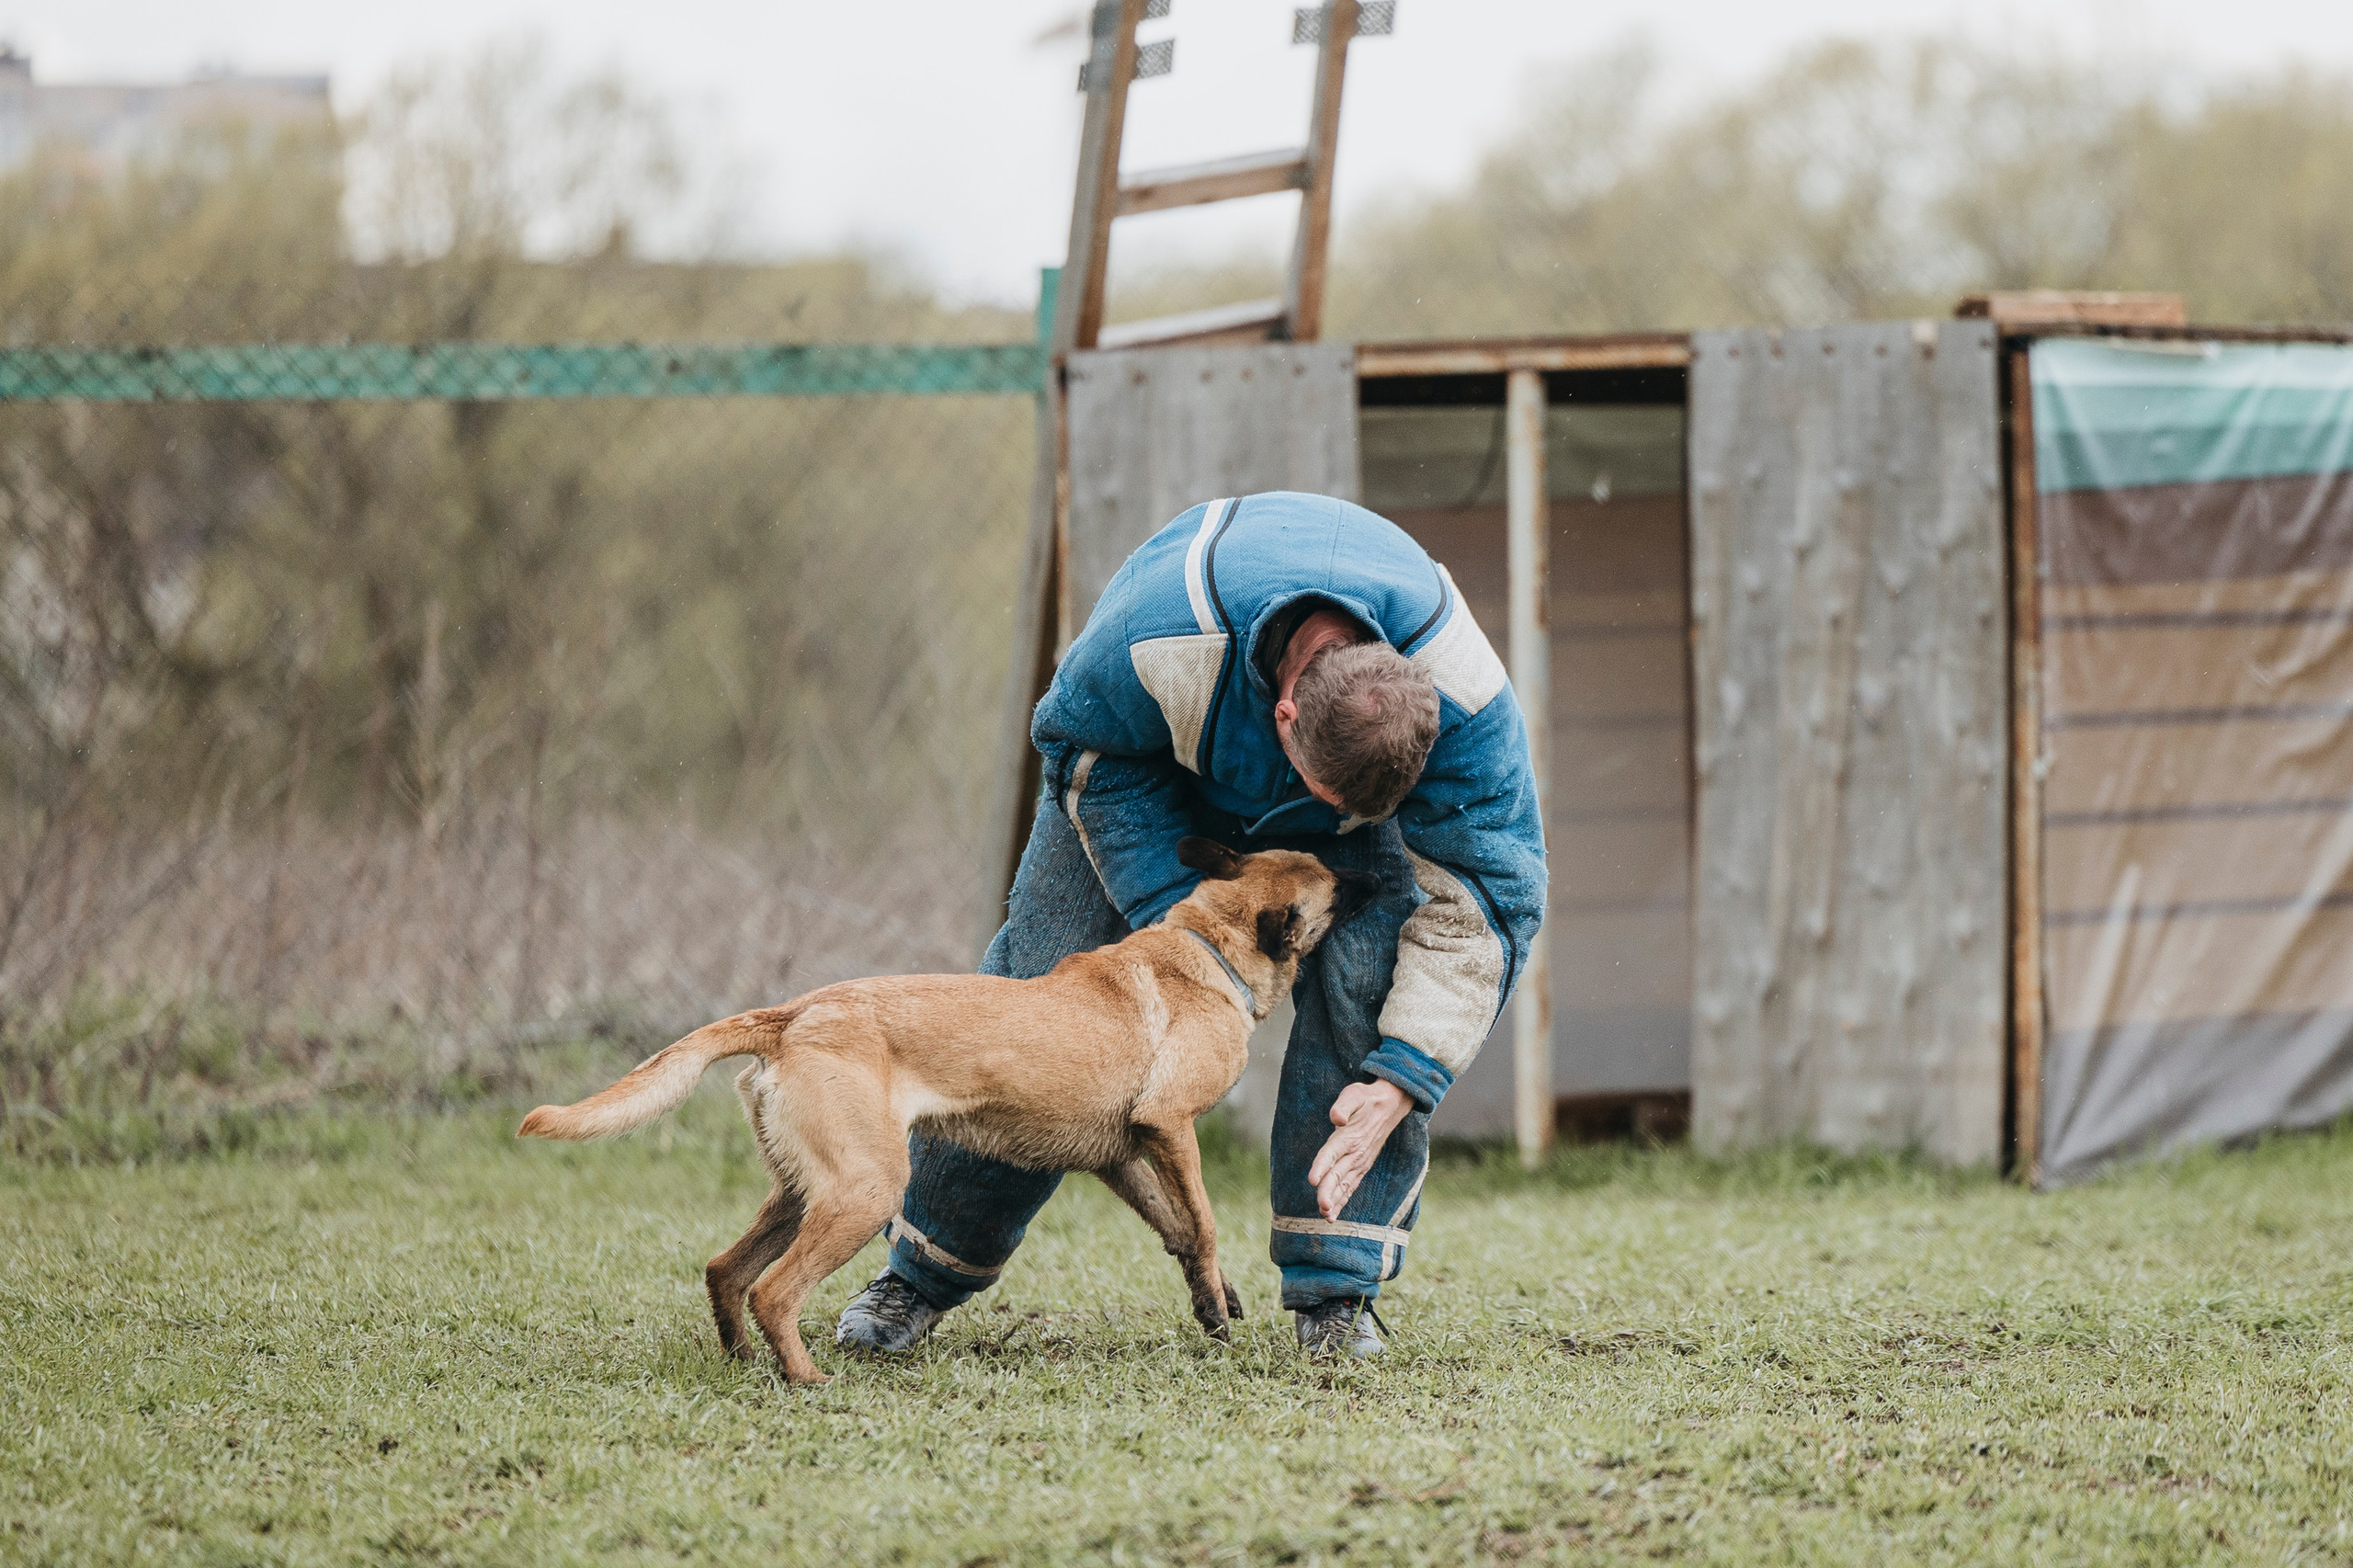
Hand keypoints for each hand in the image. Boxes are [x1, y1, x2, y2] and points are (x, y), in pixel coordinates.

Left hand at [1308, 1079, 1413, 1218]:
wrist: (1391, 1105)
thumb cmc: (1366, 1099)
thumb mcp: (1354, 1094)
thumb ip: (1343, 1106)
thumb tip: (1337, 1118)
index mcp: (1349, 1136)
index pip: (1332, 1153)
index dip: (1322, 1166)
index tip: (1312, 1180)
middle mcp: (1355, 1153)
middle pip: (1338, 1175)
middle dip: (1329, 1192)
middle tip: (1322, 1207)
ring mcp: (1359, 1162)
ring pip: (1345, 1185)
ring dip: (1336, 1201)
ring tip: (1326, 1217)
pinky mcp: (1361, 1167)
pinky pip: (1350, 1186)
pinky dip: (1342, 1201)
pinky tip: (1332, 1215)